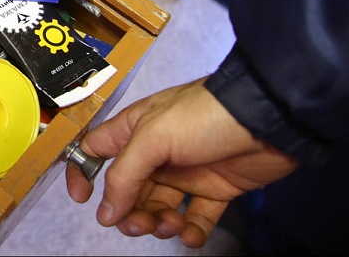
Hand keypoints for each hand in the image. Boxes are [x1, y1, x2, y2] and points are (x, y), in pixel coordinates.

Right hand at [65, 78, 299, 246]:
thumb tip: (104, 212)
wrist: (265, 120)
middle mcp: (155, 153)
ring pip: (157, 207)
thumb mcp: (153, 137)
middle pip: (127, 191)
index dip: (83, 174)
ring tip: (172, 223)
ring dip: (159, 222)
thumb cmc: (204, 114)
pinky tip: (191, 233)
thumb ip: (124, 175)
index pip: (95, 152)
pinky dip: (190, 232)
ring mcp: (184, 172)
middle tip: (141, 222)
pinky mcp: (213, 189)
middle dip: (129, 211)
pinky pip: (194, 218)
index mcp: (134, 131)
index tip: (84, 200)